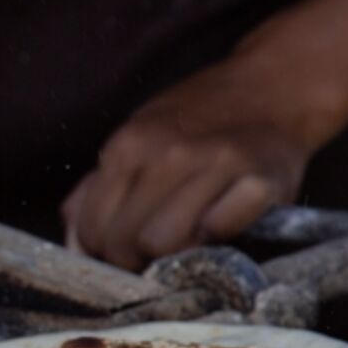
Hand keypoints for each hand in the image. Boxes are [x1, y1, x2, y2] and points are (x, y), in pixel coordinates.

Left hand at [62, 55, 321, 271]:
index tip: (122, 250)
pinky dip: (222, 233)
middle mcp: (167, 154)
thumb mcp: (134, 141)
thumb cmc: (195, 123)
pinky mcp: (262, 179)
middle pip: (125, 243)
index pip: (92, 231)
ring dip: (175, 252)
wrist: (274, 87)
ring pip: (165, 244)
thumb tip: (73, 245)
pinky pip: (222, 230)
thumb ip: (96, 190)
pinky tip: (224, 216)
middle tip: (156, 250)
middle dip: (136, 260)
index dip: (103, 253)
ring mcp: (216, 164)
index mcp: (126, 147)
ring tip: (189, 235)